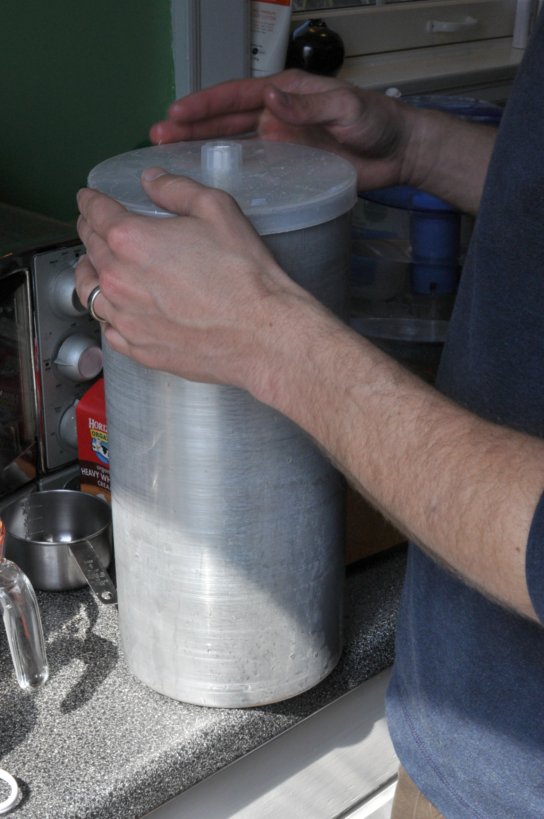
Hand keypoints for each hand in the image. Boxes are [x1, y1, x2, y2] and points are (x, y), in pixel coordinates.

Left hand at [75, 170, 315, 388]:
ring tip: (97, 268)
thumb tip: (151, 180)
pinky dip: (107, 315)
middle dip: (89, 232)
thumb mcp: (217, 210)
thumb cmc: (244, 275)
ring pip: (89, 291)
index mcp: (130, 240)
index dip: (89, 201)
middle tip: (94, 227)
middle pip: (89, 249)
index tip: (88, 199)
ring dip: (91, 273)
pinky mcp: (139, 349)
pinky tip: (117, 310)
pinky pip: (108, 329)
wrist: (260, 334)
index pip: (95, 212)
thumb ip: (176, 190)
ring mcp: (126, 318)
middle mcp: (119, 280)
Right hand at [150, 69, 418, 191]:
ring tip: (168, 155)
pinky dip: (227, 173)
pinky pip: (251, 169)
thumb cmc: (376, 122)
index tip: (176, 113)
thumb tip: (270, 101)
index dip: (205, 105)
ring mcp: (278, 142)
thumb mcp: (345, 108)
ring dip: (201, 148)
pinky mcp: (287, 168)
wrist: (397, 153)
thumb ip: (308, 107)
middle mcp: (275, 116)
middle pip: (224, 120)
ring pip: (231, 144)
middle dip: (190, 126)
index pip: (236, 96)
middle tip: (157, 135)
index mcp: (285, 93)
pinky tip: (206, 181)